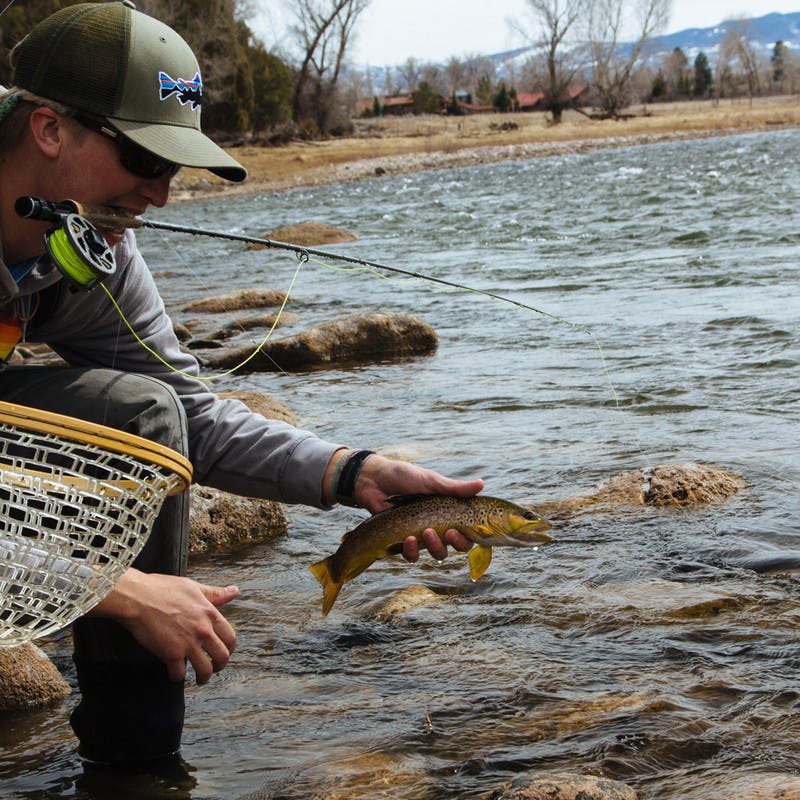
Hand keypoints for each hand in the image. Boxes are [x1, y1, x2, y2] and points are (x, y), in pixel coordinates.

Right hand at [89, 568, 238, 684]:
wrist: (137, 597)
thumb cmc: (162, 589)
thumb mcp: (193, 587)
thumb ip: (215, 593)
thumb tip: (235, 590)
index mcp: (210, 614)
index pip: (230, 637)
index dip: (230, 648)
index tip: (225, 652)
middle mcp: (203, 630)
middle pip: (223, 656)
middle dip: (220, 666)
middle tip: (215, 668)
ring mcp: (188, 643)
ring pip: (205, 670)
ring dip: (204, 677)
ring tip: (199, 679)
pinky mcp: (171, 654)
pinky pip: (179, 674)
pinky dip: (177, 678)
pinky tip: (174, 675)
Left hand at [353, 454, 483, 562]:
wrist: (373, 480)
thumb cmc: (403, 477)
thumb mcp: (430, 480)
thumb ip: (454, 488)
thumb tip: (482, 484)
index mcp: (449, 511)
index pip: (469, 529)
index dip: (472, 534)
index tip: (466, 529)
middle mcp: (439, 525)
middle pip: (458, 545)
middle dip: (457, 543)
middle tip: (449, 532)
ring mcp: (422, 535)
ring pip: (438, 553)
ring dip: (435, 546)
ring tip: (425, 532)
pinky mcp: (404, 542)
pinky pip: (413, 555)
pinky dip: (412, 550)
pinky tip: (408, 539)